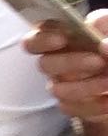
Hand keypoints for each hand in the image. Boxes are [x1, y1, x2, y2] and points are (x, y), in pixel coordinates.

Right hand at [28, 10, 107, 135]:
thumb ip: (105, 26)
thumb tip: (104, 45)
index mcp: (60, 40)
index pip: (34, 40)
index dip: (41, 40)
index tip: (61, 39)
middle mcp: (57, 63)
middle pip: (44, 64)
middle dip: (71, 63)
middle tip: (98, 61)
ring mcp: (63, 85)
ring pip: (57, 90)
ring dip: (87, 86)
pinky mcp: (73, 106)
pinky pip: (73, 109)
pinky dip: (95, 106)